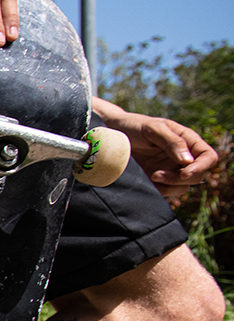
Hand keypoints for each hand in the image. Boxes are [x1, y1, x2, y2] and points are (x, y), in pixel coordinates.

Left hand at [93, 98, 217, 198]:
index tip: (185, 173)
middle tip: (157, 174)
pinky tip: (147, 182)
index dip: (201, 167)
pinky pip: (166, 193)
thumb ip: (172, 142)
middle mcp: (182, 158)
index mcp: (188, 142)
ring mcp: (170, 171)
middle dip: (180, 179)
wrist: (112, 136)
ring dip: (169, 186)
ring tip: (152, 176)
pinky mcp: (156, 182)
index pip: (208, 157)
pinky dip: (160, 191)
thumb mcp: (153, 129)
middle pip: (197, 176)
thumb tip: (188, 160)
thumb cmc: (134, 127)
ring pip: (183, 187)